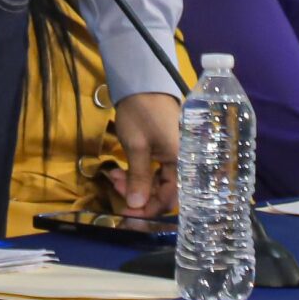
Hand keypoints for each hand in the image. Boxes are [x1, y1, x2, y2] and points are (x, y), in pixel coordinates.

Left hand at [109, 91, 179, 217]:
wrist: (141, 83)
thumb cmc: (140, 113)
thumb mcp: (136, 146)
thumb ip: (138, 178)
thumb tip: (135, 207)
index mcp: (182, 161)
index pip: (170, 197)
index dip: (148, 209)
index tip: (127, 216)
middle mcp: (184, 162)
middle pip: (164, 191)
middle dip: (138, 195)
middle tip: (115, 188)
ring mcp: (176, 155)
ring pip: (157, 182)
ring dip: (135, 184)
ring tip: (114, 177)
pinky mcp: (166, 150)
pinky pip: (155, 170)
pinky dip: (138, 173)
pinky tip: (120, 172)